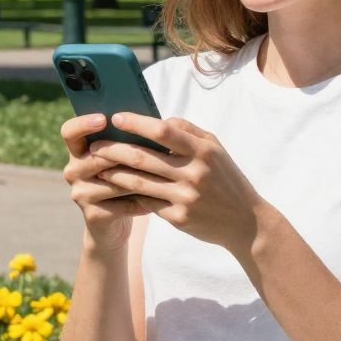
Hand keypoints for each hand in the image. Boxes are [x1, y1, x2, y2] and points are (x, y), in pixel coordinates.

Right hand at [60, 113, 153, 250]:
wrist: (115, 220)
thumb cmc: (125, 178)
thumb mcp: (123, 157)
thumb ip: (129, 140)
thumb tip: (157, 121)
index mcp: (78, 150)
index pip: (69, 131)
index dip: (83, 123)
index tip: (104, 119)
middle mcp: (73, 170)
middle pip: (95, 156)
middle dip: (124, 153)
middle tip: (151, 149)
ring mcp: (80, 193)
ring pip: (113, 180)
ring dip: (140, 177)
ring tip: (163, 174)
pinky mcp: (92, 214)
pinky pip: (122, 204)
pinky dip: (143, 201)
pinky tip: (161, 198)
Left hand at [88, 113, 261, 251]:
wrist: (245, 222)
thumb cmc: (227, 179)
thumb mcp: (215, 149)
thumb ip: (188, 131)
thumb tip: (157, 120)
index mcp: (203, 150)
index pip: (163, 131)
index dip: (136, 123)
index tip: (116, 117)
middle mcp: (194, 173)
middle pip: (143, 157)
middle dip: (114, 150)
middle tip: (95, 146)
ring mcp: (185, 197)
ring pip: (139, 182)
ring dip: (114, 173)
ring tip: (98, 166)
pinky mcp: (179, 218)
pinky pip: (147, 202)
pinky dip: (130, 194)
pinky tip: (115, 188)